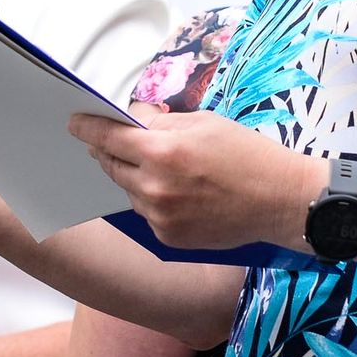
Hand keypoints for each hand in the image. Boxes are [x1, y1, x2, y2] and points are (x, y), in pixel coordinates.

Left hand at [70, 110, 319, 250]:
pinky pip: (146, 213)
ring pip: (128, 190)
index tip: (74, 123)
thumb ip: (161, 122)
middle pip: (112, 166)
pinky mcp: (170, 238)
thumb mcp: (203, 122)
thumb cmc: (247, 154)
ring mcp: (161, 217)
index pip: (108, 137)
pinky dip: (150, 199)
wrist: (281, 201)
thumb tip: (133, 118)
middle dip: (108, 151)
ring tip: (153, 166)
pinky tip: (172, 191)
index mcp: (162, 151)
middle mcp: (155, 187)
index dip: (87, 128)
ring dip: (132, 176)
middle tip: (109, 141)